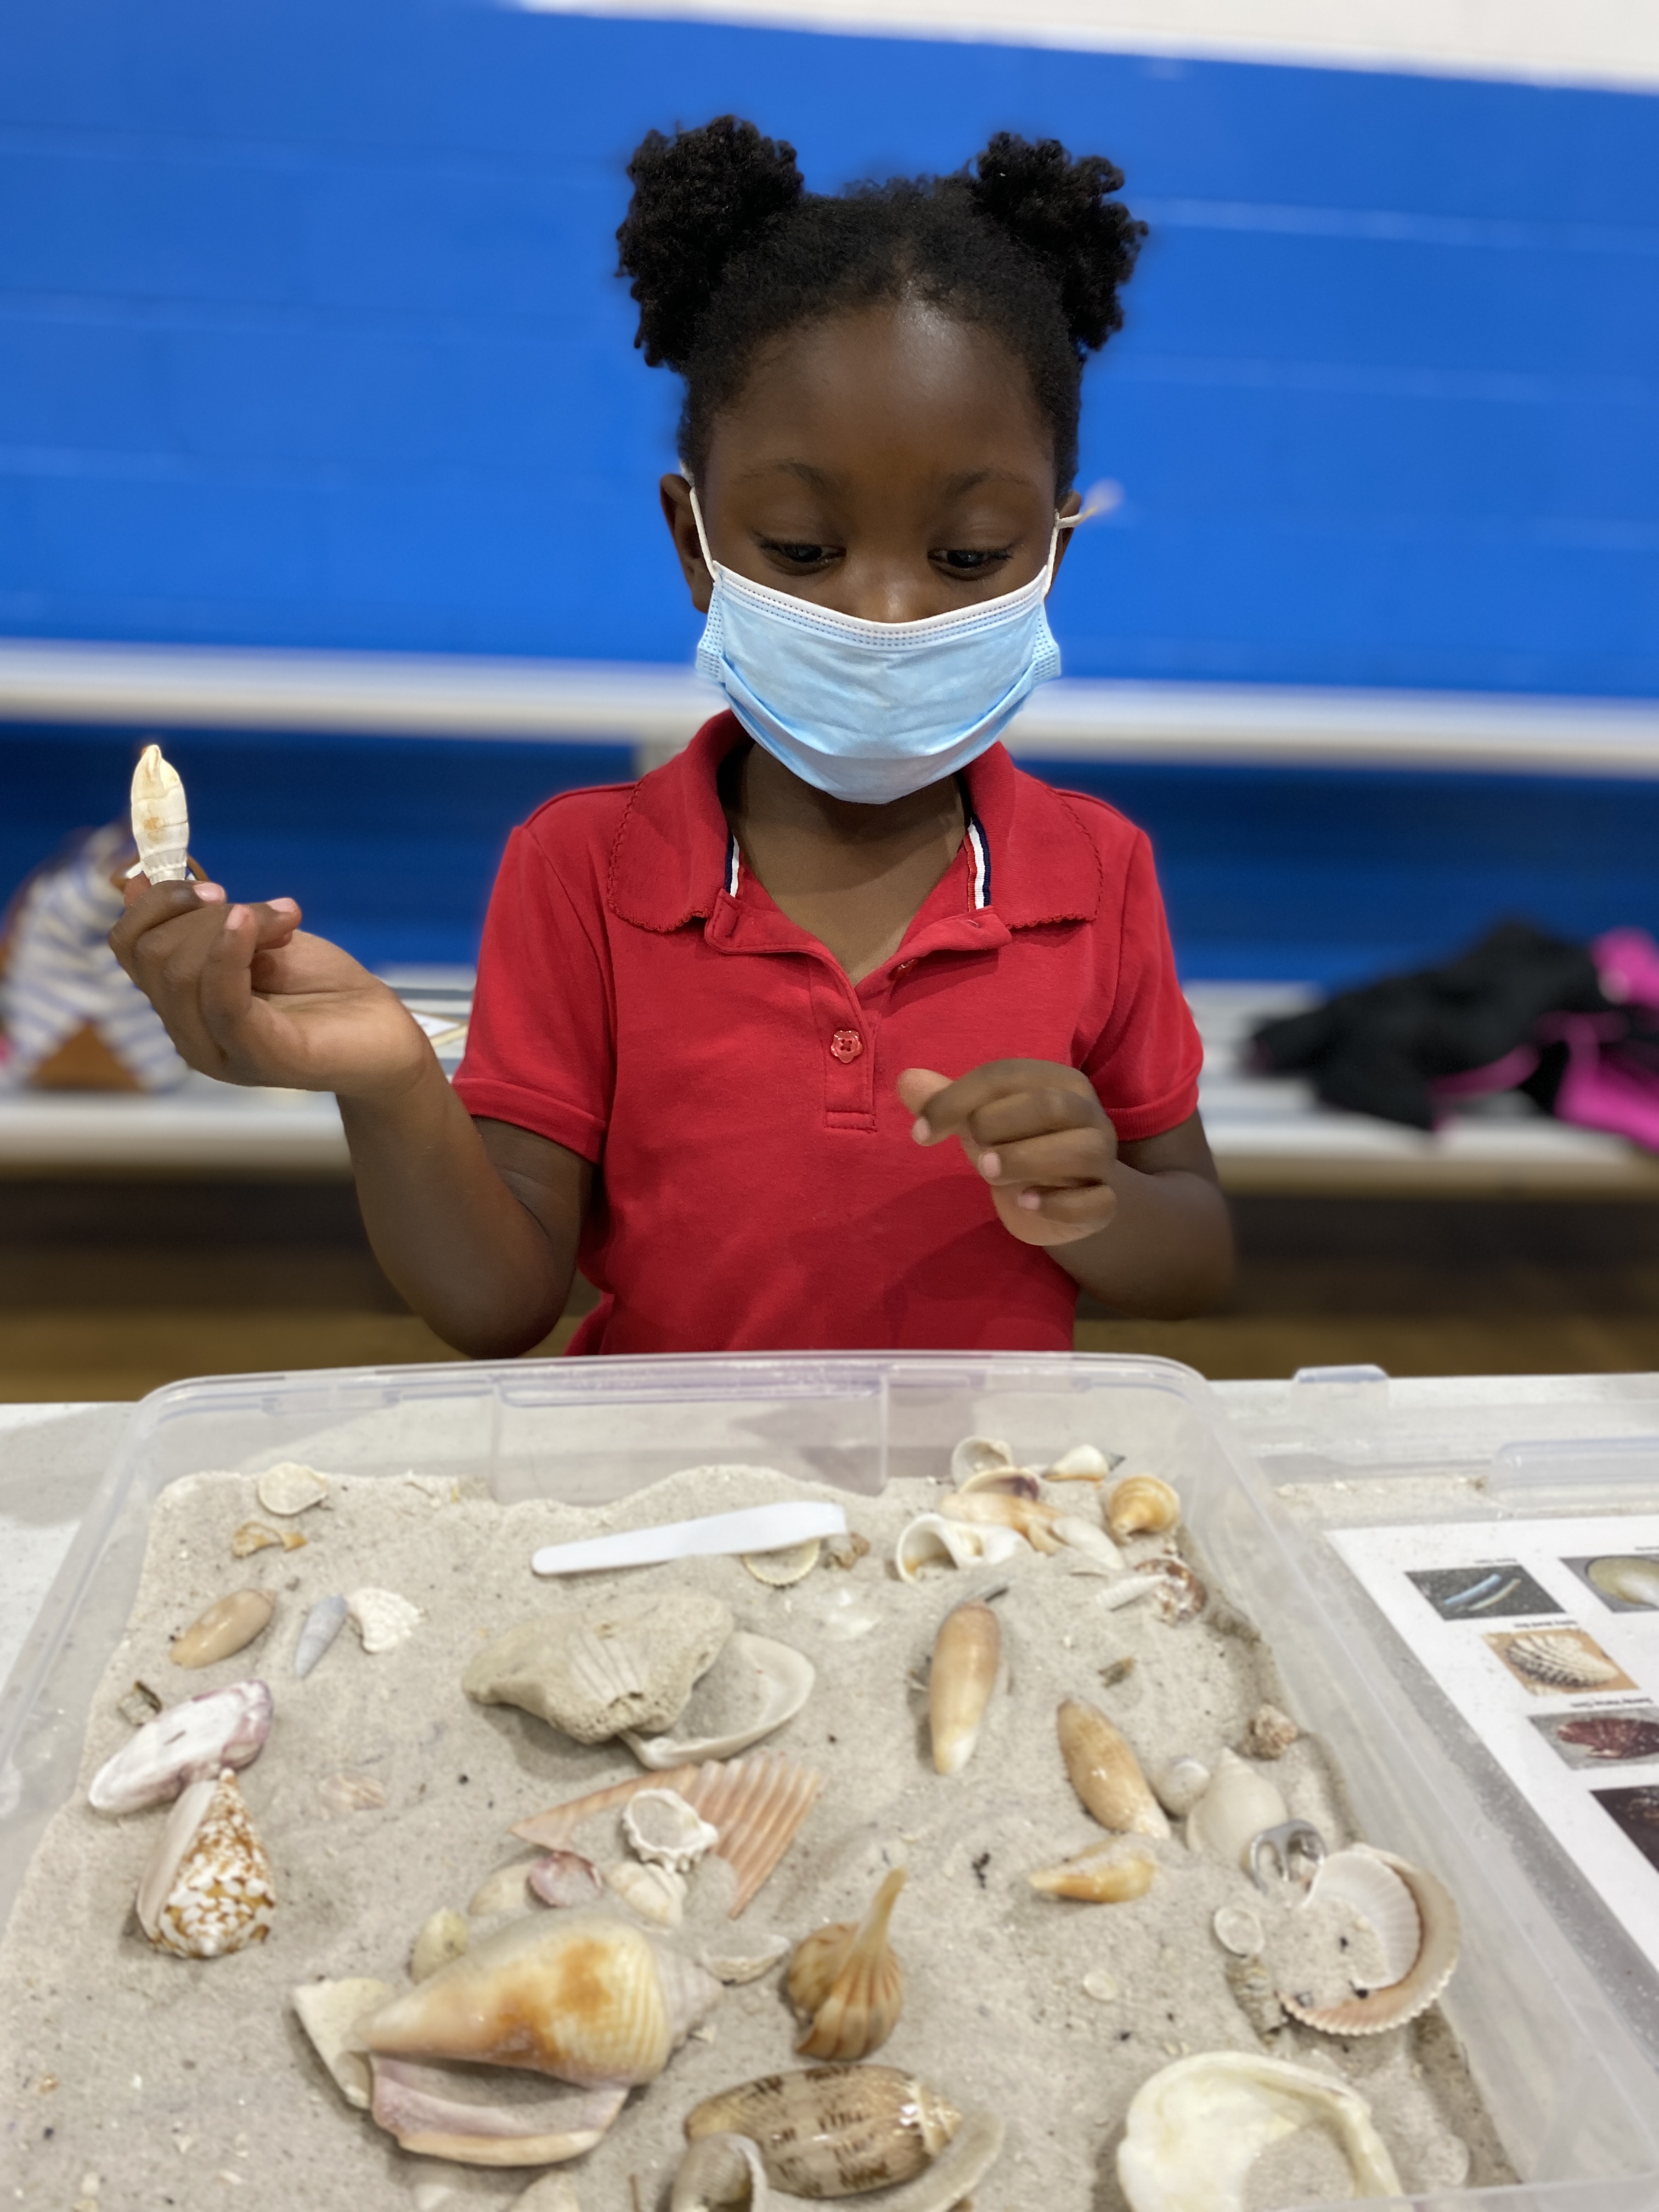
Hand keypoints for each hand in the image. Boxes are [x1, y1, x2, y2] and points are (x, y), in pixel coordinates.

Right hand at [110, 876, 432, 1100]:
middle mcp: (190, 1033)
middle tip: (268, 910)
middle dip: (205, 912)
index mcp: (183, 1003)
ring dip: (232, 925)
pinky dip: (231, 951)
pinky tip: (259, 923)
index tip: (208, 884)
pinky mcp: (259, 1057)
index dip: (156, 901)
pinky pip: (221, 1000)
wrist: (387, 1036)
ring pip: (180, 973)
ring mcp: (220, 1051)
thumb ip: (205, 921)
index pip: (129, 945)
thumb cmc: (324, 989)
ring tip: (286, 922)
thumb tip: (135, 882)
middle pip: (152, 955)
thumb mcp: (258, 940)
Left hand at [896, 1059, 1117, 1247]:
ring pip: (1082, 1151)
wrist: (1065, 1198)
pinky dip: (1060, 1204)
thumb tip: (906, 1079)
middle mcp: (1088, 1114)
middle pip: (1051, 1106)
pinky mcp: (1105, 1202)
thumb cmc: (1018, 1145)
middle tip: (972, 1152)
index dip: (956, 1100)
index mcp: (1056, 1082)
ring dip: (1027, 1160)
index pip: (1005, 1075)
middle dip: (1000, 1125)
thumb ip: (946, 1101)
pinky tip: (1026, 1203)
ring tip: (988, 1174)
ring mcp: (1102, 1159)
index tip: (920, 1133)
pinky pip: (1097, 1201)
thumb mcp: (980, 1121)